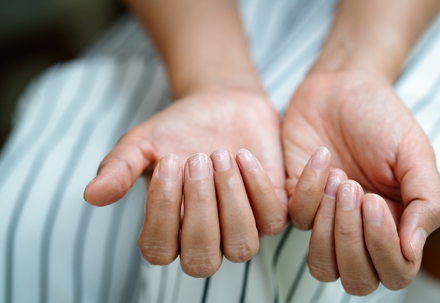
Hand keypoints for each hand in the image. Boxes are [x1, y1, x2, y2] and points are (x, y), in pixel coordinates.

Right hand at [84, 89, 287, 276]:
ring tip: (220, 155)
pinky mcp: (271, 211)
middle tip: (195, 157)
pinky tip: (243, 154)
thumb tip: (91, 195)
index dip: (162, 211)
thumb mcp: (143, 143)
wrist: (220, 105)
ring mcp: (241, 228)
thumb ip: (119, 168)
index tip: (168, 161)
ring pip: (241, 247)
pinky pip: (272, 220)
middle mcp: (205, 239)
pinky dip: (257, 187)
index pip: (159, 251)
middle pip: (202, 260)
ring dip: (230, 201)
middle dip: (199, 208)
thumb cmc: (178, 129)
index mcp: (168, 230)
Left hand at [282, 70, 439, 294]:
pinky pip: (295, 219)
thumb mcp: (414, 153)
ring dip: (329, 227)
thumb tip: (413, 249)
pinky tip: (322, 157)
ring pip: (321, 264)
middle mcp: (359, 230)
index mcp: (395, 224)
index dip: (383, 248)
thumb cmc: (381, 118)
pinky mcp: (295, 200)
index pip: (393, 271)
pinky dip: (308, 189)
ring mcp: (325, 219)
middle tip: (355, 190)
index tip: (374, 201)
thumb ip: (425, 201)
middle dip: (352, 239)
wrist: (340, 88)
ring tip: (340, 179)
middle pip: (355, 277)